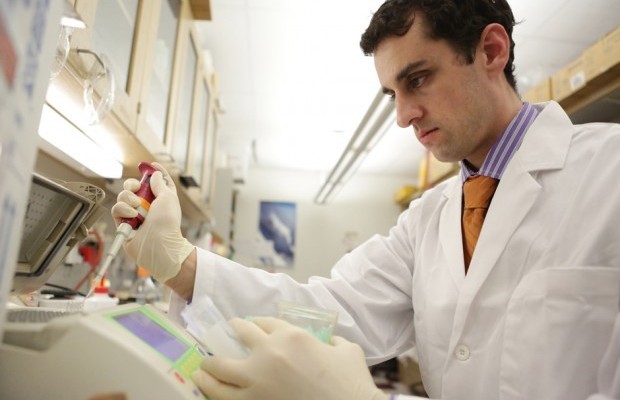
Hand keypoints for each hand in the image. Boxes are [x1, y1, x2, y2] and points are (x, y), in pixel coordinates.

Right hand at [110, 162, 193, 282]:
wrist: (158, 244)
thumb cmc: (167, 222)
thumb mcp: (168, 198)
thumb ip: (160, 184)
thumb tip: (156, 174)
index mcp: (161, 198)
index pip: (157, 181)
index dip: (154, 172)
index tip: (149, 164)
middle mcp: (147, 205)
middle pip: (133, 187)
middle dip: (132, 185)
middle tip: (136, 189)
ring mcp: (134, 214)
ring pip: (122, 197)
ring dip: (128, 198)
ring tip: (136, 208)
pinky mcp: (123, 223)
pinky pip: (116, 209)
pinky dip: (122, 210)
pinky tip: (131, 216)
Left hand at [192, 317, 388, 399]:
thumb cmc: (351, 383)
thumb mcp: (348, 351)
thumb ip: (334, 343)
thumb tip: (330, 344)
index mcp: (293, 336)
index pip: (266, 322)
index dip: (255, 322)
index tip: (249, 325)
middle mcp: (269, 352)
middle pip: (241, 334)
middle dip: (232, 331)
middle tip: (226, 332)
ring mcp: (256, 379)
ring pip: (221, 366)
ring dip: (210, 364)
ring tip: (204, 365)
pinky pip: (222, 395)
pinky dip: (210, 389)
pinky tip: (203, 385)